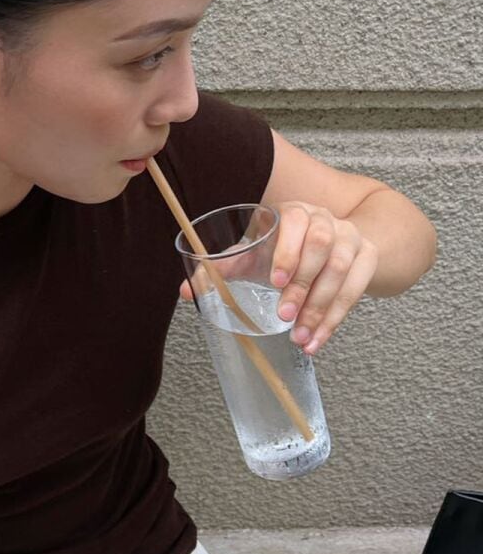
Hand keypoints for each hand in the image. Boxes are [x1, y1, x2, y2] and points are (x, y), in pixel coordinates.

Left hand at [179, 201, 377, 355]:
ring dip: (320, 308)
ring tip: (299, 337)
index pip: (295, 223)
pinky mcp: (367, 259)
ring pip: (341, 272)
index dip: (287, 252)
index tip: (274, 282)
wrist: (336, 243)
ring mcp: (351, 238)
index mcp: (295, 212)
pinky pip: (356, 291)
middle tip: (284, 316)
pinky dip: (335, 319)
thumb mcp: (256, 254)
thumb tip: (186, 291)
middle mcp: (327, 220)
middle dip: (302, 285)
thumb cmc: (285, 250)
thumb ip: (224, 268)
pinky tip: (317, 340)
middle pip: (322, 248)